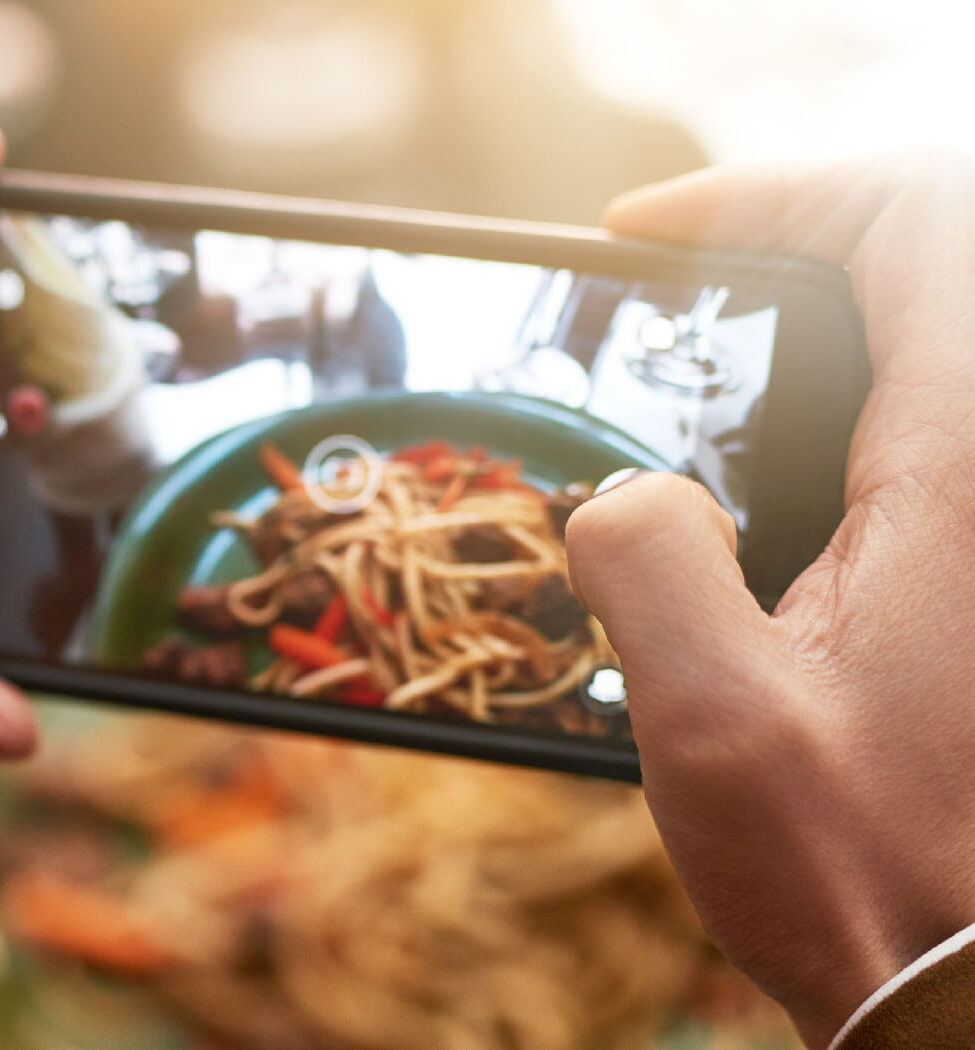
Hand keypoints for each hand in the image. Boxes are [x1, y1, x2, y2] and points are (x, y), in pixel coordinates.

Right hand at [567, 148, 974, 1045]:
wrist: (970, 992)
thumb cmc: (867, 873)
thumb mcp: (715, 722)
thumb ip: (651, 566)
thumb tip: (626, 492)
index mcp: (965, 472)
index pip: (912, 225)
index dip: (773, 187)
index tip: (643, 233)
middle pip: (934, 264)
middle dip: (799, 234)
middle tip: (670, 288)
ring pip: (932, 351)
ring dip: (821, 325)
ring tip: (696, 371)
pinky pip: (925, 437)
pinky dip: (842, 408)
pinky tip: (750, 488)